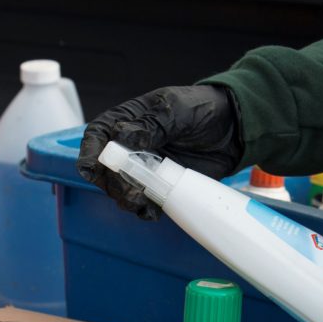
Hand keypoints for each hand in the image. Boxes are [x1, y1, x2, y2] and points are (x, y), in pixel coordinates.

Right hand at [76, 85, 243, 220]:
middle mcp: (130, 146)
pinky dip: (143, 209)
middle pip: (105, 168)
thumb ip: (151, 124)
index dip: (90, 152)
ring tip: (141, 202)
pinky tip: (152, 212)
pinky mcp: (159, 185)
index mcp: (128, 120)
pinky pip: (143, 201)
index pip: (98, 135)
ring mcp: (144, 167)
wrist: (233, 131)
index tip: (91, 168)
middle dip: (112, 182)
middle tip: (130, 191)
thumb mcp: (177, 110)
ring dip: (125, 198)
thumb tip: (124, 135)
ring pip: (120, 187)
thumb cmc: (203, 109)